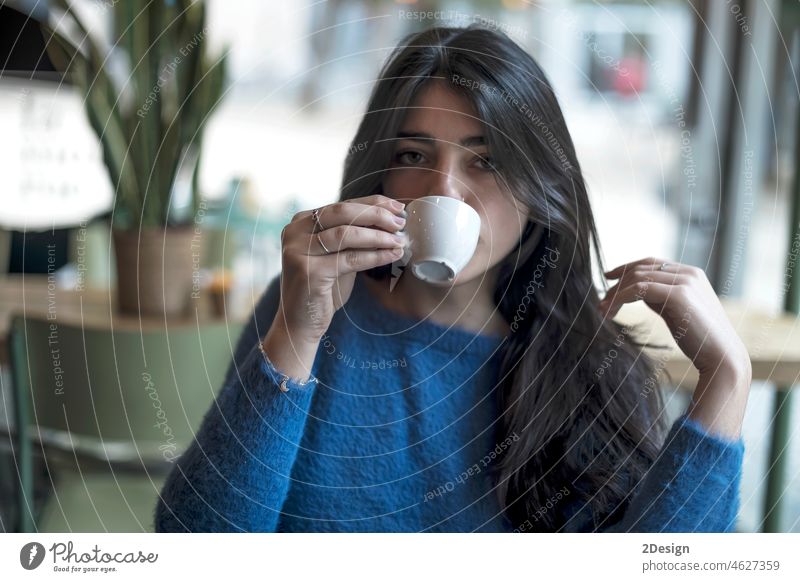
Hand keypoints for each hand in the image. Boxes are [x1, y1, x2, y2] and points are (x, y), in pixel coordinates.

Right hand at [276, 194, 406, 341]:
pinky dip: (374, 256)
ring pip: (346, 234)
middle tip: (401, 223)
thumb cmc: (322, 289)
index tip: (398, 207)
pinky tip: (392, 255)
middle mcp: (295, 231)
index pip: (342, 205)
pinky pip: (349, 259)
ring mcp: (298, 250)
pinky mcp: (307, 270)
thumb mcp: (339, 257)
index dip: (373, 204)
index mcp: (301, 222)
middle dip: (377, 215)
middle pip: (343, 212)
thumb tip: (389, 222)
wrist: (300, 323)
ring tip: (400, 240)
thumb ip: (355, 238)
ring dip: (378, 236)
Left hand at [598, 257, 749, 377]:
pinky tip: (610, 311)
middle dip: (617, 282)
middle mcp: (689, 273)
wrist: (721, 356)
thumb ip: (660, 297)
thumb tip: (637, 291)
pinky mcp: (679, 294)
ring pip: (638, 277)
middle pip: (641, 268)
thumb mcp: (676, 311)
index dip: (626, 268)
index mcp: (691, 274)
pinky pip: (639, 289)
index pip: (651, 263)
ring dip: (615, 293)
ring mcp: (685, 281)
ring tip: (602, 309)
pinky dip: (620, 298)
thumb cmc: (698, 339)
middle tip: (601, 300)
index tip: (608, 278)